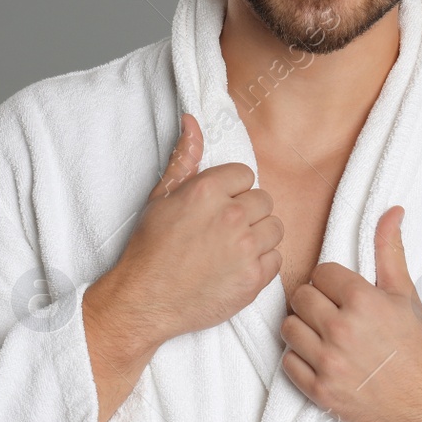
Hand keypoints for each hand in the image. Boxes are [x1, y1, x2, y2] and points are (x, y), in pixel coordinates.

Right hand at [101, 112, 283, 345]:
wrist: (144, 300)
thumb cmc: (150, 249)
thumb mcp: (161, 197)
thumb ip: (185, 158)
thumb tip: (193, 121)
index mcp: (208, 190)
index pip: (246, 175)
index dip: (232, 191)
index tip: (217, 207)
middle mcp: (230, 216)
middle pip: (264, 201)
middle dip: (247, 213)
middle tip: (224, 231)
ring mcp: (245, 249)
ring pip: (275, 228)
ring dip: (259, 237)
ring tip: (233, 249)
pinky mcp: (254, 279)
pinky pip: (277, 259)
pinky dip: (261, 264)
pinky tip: (237, 268)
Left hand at [279, 205, 421, 421]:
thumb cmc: (416, 345)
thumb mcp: (405, 294)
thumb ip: (389, 250)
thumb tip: (392, 211)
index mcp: (362, 301)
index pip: (321, 272)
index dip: (332, 282)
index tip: (345, 295)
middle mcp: (341, 330)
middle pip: (300, 297)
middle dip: (315, 302)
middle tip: (333, 313)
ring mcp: (329, 362)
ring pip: (289, 328)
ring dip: (303, 329)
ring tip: (324, 334)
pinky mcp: (320, 391)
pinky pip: (288, 363)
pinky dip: (300, 360)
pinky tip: (321, 358)